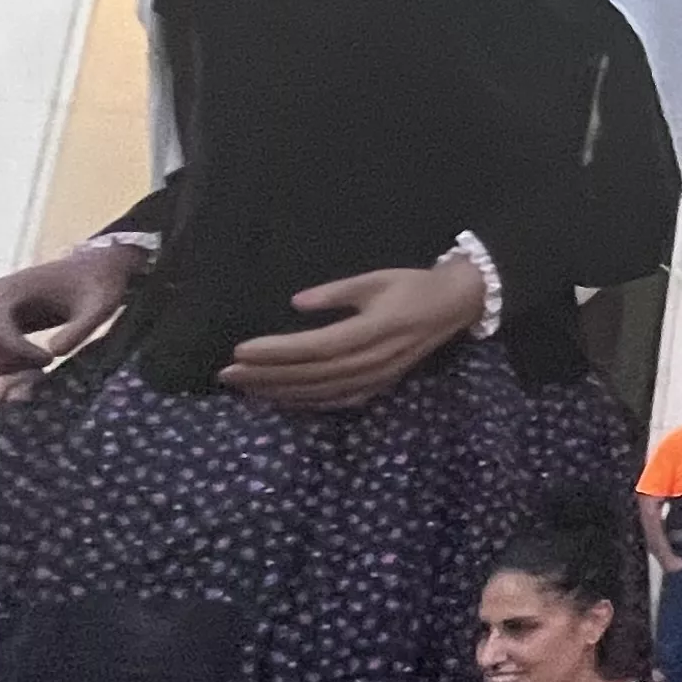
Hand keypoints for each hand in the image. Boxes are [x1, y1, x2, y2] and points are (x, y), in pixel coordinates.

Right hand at [0, 245, 139, 376]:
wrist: (83, 272)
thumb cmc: (93, 287)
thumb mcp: (99, 306)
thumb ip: (81, 328)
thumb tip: (53, 351)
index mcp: (7, 289)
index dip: (20, 354)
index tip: (50, 358)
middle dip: (8, 365)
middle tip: (41, 362)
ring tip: (29, 364)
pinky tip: (15, 366)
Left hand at [217, 259, 488, 409]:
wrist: (454, 307)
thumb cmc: (412, 286)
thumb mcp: (375, 279)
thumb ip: (336, 293)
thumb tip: (296, 303)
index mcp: (372, 330)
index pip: (315, 347)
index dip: (277, 351)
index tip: (241, 350)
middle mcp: (373, 360)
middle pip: (311, 374)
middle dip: (266, 375)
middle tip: (227, 373)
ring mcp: (376, 378)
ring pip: (319, 391)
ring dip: (278, 391)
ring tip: (243, 388)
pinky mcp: (378, 386)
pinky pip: (336, 401)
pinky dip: (305, 402)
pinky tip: (279, 399)